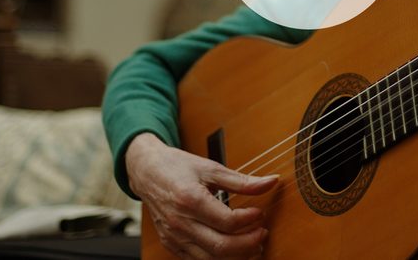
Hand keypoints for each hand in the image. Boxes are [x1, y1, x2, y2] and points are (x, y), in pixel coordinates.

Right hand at [125, 132, 277, 258]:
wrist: (146, 172)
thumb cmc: (177, 166)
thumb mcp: (211, 168)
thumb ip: (242, 180)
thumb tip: (271, 182)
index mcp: (190, 199)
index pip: (227, 221)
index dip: (249, 220)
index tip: (260, 213)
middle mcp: (180, 222)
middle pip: (221, 246)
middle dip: (248, 244)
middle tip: (262, 233)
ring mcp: (174, 236)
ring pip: (211, 259)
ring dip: (237, 256)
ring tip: (253, 244)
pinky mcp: (171, 244)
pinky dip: (219, 258)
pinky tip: (233, 248)